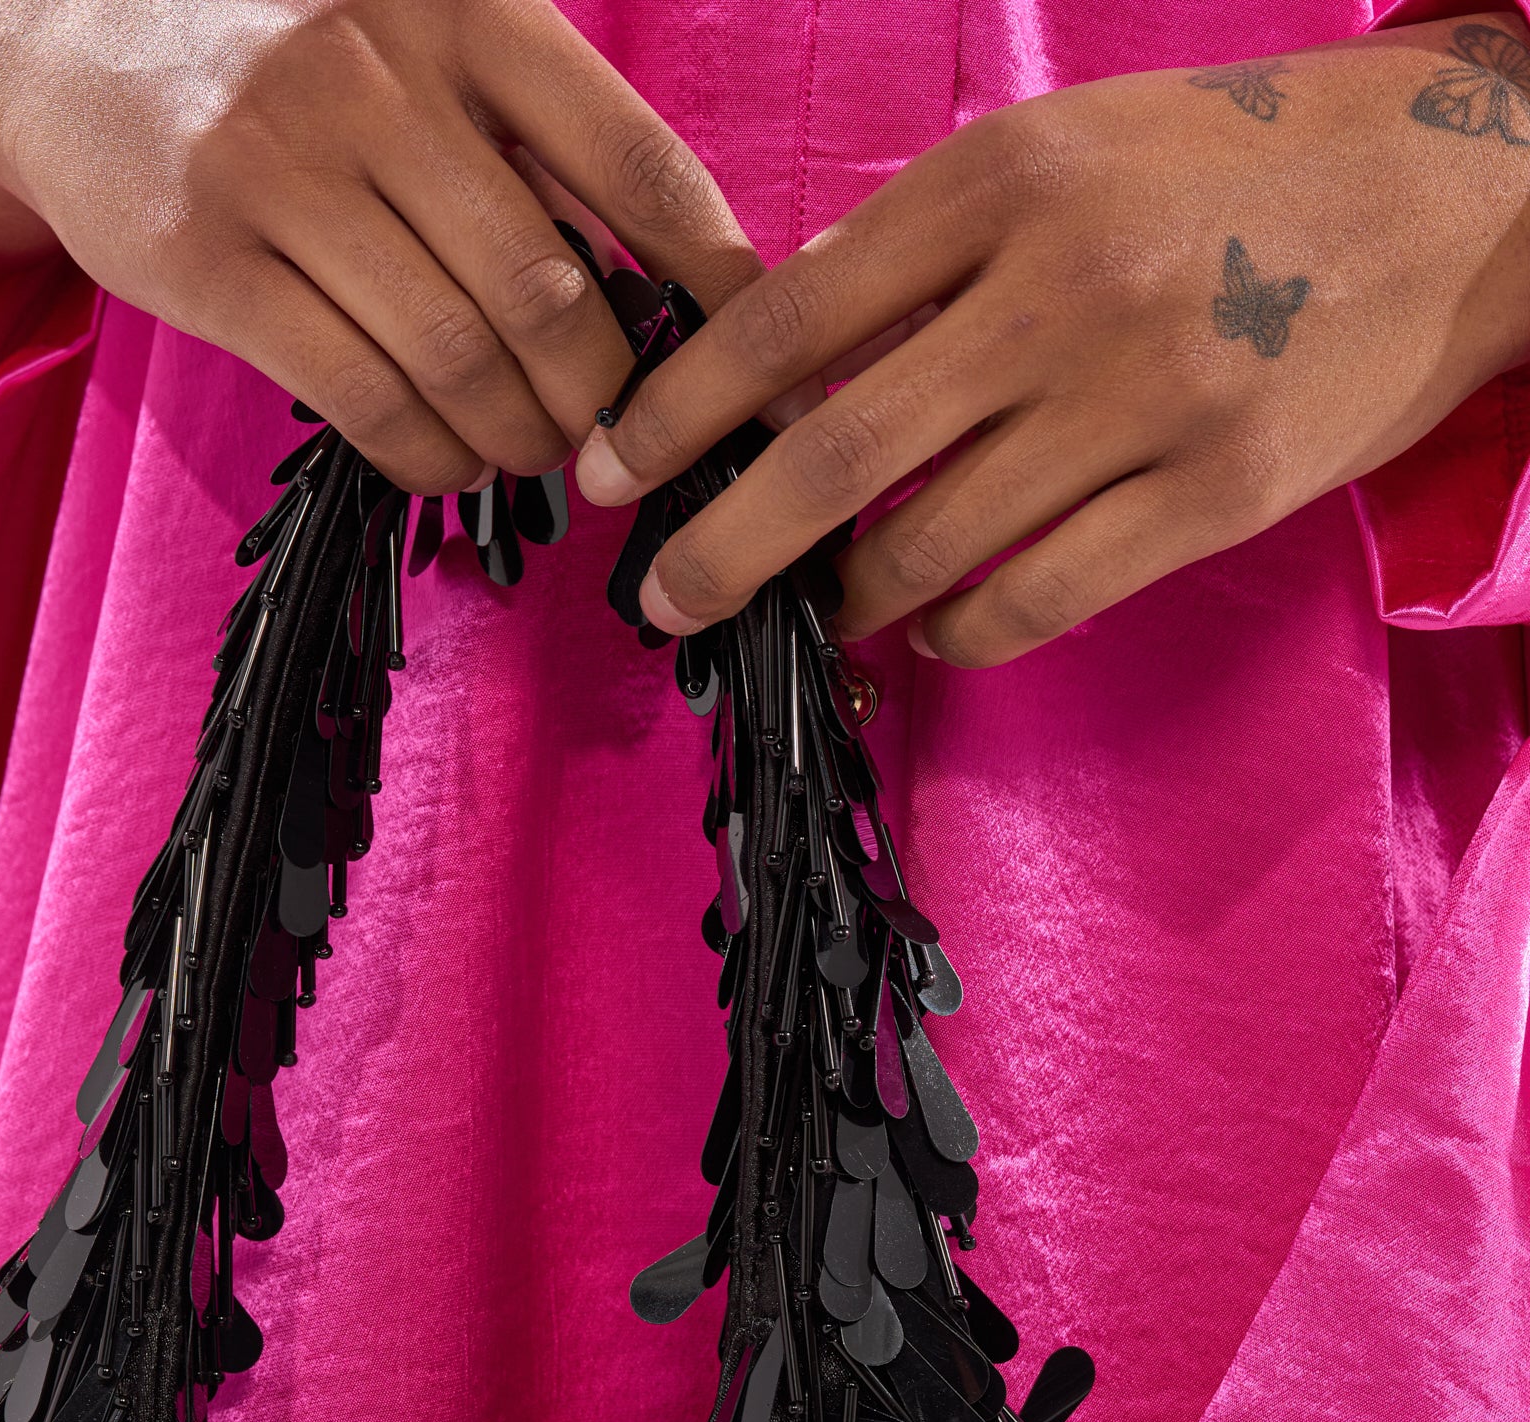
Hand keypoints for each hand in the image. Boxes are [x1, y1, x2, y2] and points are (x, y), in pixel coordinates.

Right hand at [0, 0, 760, 491]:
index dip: (708, 278)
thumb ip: (517, 127)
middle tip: (611, 437)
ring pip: (459, 358)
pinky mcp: (212, 260)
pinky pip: (362, 396)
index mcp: (463, 6)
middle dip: (600, 396)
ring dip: (517, 439)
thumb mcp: (408, 26)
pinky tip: (447, 462)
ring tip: (532, 457)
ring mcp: (287, 166)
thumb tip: (652, 281)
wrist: (51, 24)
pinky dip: (428, 455)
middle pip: (548, 290)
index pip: (630, 160)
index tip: (743, 363)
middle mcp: (380, 73)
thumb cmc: (271, 44)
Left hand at [574, 18, 1529, 663]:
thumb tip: (777, 371)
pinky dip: (959, 635)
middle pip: (834, 458)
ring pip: (930, 549)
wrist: (1447, 191)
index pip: (788, 319)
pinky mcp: (1212, 492)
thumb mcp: (1061, 153)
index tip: (608, 474)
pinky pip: (1035, 603)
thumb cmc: (1224, 170)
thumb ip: (921, 252)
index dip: (679, 413)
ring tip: (823, 612)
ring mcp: (1143, 398)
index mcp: (1001, 185)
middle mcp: (1061, 290)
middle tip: (664, 602)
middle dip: (724, 551)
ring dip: (851, 603)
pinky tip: (935, 632)